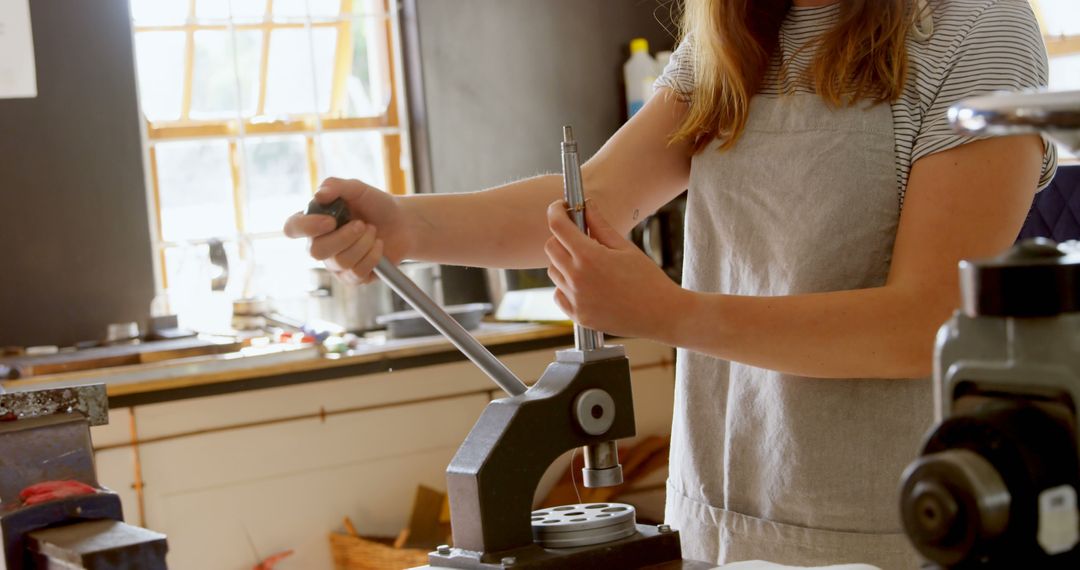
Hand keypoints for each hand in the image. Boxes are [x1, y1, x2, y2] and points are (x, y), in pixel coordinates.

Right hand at [283, 178, 414, 283]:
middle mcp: (320, 244)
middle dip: (345, 237)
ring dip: (364, 243)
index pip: (292, 228)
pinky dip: (373, 256)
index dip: (307, 227)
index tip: (331, 220)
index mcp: (314, 222)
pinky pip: (356, 274)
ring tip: (373, 231)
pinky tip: (379, 245)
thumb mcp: (358, 189)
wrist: (403, 223)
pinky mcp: (352, 277)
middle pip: (316, 251)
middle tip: (363, 224)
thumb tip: (319, 194)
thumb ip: (337, 186)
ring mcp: (335, 264)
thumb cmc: (376, 205)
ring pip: (341, 262)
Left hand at [544, 200, 688, 339]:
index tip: (560, 207)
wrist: (660, 315)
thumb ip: (600, 225)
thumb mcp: (625, 247)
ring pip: (553, 271)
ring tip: (588, 263)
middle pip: (550, 247)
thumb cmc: (647, 280)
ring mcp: (575, 299)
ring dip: (563, 262)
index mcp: (589, 256)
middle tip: (579, 236)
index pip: (558, 226)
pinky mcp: (577, 316)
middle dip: (561, 236)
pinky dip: (565, 286)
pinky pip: (558, 294)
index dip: (556, 211)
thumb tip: (586, 205)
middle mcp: (577, 278)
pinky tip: (585, 284)